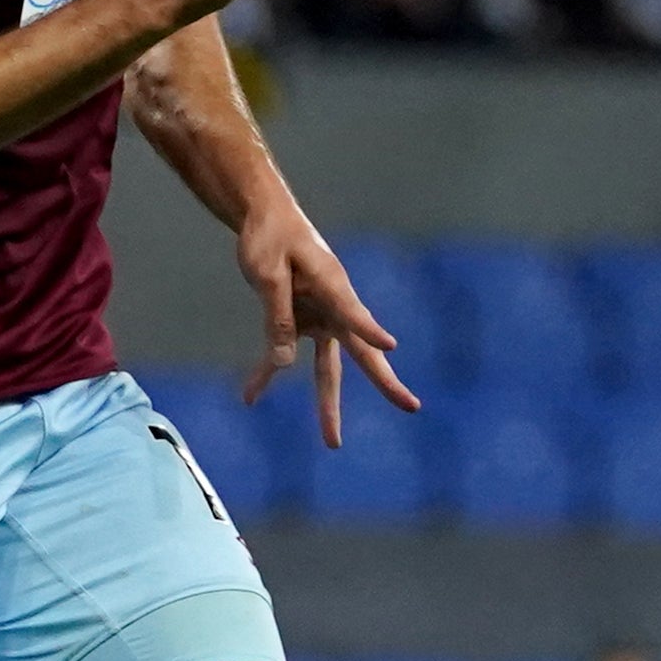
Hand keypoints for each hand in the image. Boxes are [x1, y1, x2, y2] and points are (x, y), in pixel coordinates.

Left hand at [235, 210, 417, 444]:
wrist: (266, 218)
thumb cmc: (270, 237)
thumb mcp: (267, 273)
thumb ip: (276, 315)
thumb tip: (282, 364)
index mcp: (332, 286)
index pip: (354, 314)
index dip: (370, 331)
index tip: (390, 346)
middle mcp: (333, 307)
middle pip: (360, 352)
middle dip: (384, 382)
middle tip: (411, 407)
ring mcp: (318, 317)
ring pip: (328, 368)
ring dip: (328, 404)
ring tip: (333, 443)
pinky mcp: (298, 321)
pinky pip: (283, 352)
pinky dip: (265, 374)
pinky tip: (249, 396)